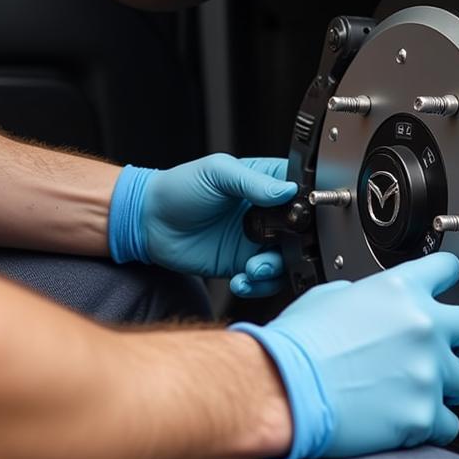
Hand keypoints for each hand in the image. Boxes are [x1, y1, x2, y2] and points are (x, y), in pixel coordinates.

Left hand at [107, 155, 296, 294]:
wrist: (149, 221)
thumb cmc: (180, 187)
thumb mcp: (218, 172)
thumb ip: (254, 182)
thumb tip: (288, 191)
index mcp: (266, 183)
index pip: (301, 193)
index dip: (309, 208)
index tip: (304, 219)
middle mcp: (266, 213)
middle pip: (301, 233)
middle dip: (296, 247)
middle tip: (279, 250)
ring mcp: (256, 241)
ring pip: (286, 260)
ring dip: (275, 269)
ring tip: (254, 269)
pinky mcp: (242, 264)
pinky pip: (263, 280)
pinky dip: (258, 285)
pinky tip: (241, 280)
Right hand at [231, 252, 458, 458]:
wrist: (281, 391)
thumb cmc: (295, 347)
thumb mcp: (329, 297)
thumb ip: (364, 296)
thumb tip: (372, 307)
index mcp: (399, 290)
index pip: (449, 270)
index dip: (446, 280)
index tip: (446, 291)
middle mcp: (422, 326)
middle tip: (442, 348)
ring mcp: (427, 372)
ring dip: (445, 386)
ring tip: (414, 390)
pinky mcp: (423, 415)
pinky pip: (449, 424)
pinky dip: (432, 425)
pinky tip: (407, 420)